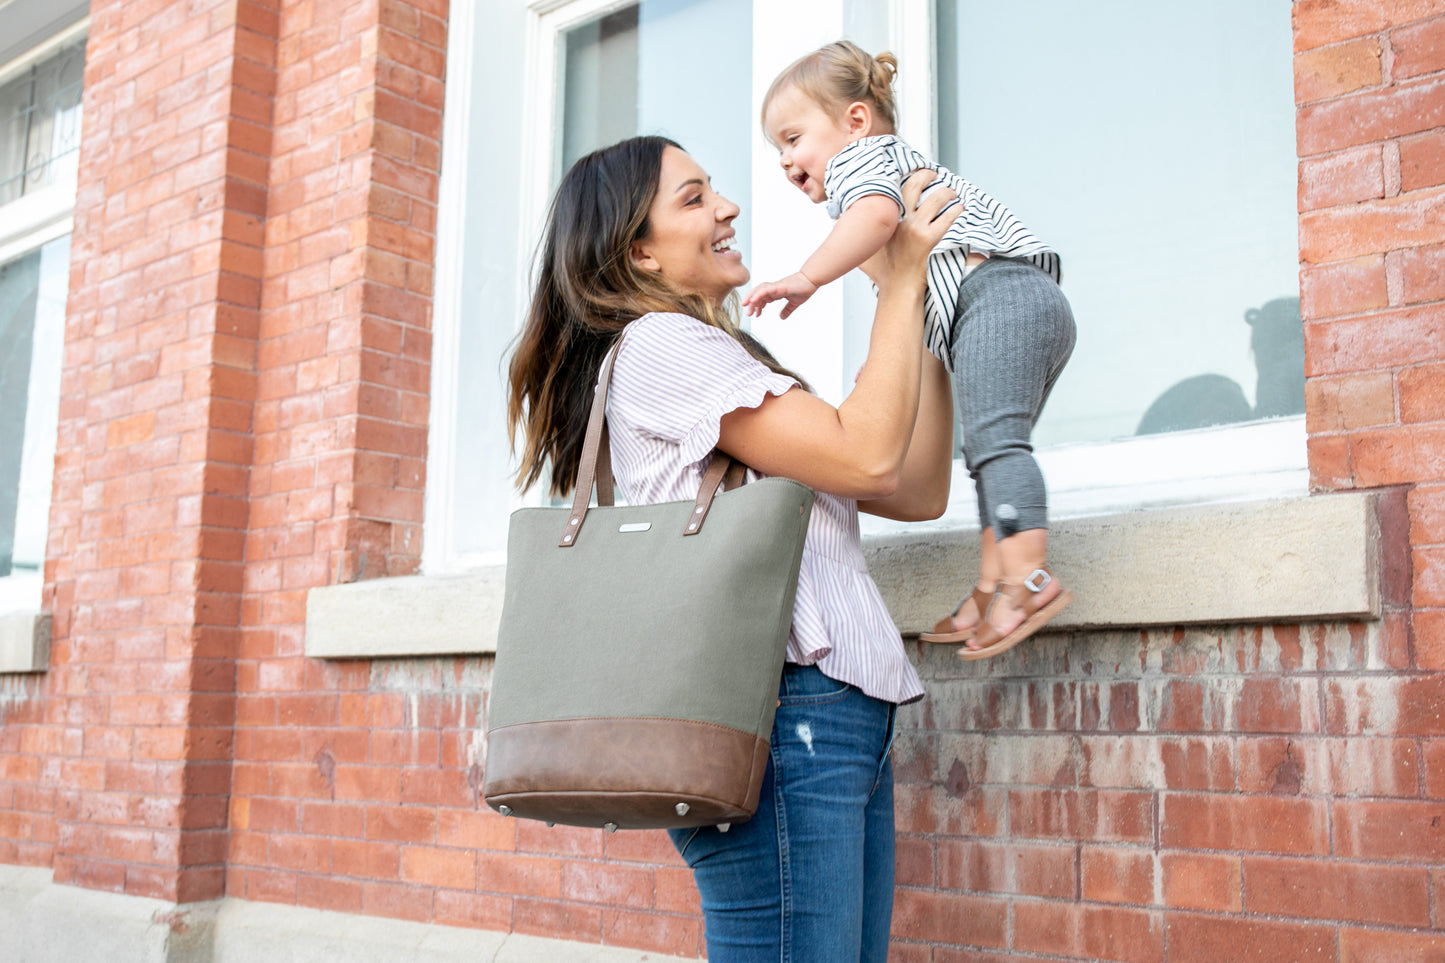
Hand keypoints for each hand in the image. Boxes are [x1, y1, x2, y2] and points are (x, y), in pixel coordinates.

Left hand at [741, 272, 818, 318]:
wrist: (811, 281)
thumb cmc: (804, 289)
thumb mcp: (794, 303)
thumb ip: (787, 310)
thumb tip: (781, 317)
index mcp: (776, 292)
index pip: (763, 299)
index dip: (758, 306)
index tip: (756, 315)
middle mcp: (774, 289)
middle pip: (758, 294)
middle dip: (751, 303)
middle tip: (748, 314)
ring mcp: (776, 286)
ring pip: (759, 290)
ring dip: (751, 297)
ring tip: (745, 304)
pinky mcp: (779, 286)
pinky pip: (766, 289)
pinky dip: (758, 294)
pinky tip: (753, 299)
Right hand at [861, 169, 959, 292]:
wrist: (897, 289)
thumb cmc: (883, 273)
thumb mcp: (861, 251)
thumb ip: (852, 234)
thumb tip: (838, 221)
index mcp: (884, 219)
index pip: (892, 187)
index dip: (903, 176)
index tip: (911, 171)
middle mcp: (899, 219)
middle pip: (915, 184)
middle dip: (926, 175)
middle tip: (932, 174)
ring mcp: (914, 228)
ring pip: (935, 199)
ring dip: (946, 192)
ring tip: (951, 192)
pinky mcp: (928, 239)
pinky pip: (947, 218)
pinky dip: (955, 210)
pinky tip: (959, 208)